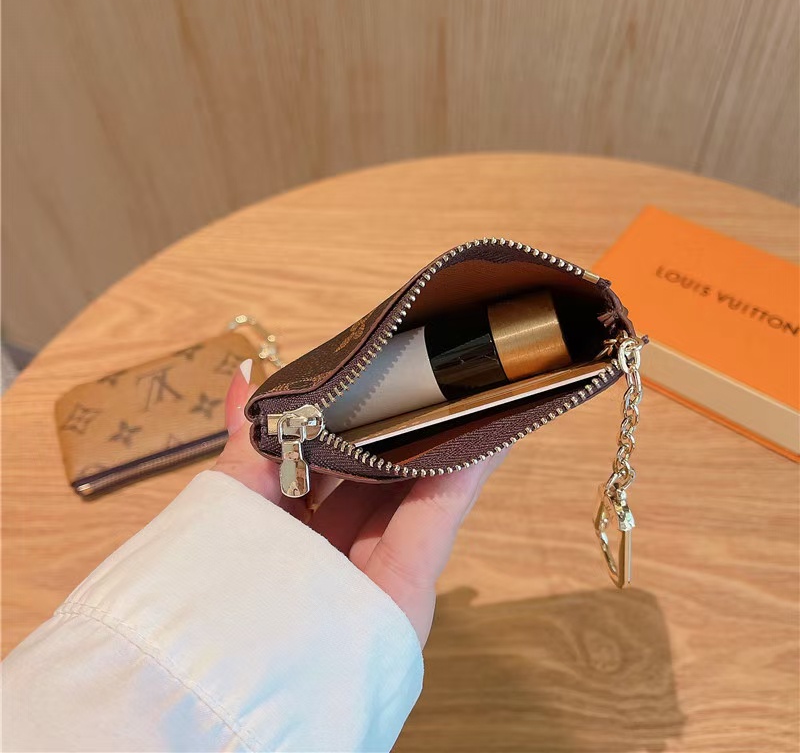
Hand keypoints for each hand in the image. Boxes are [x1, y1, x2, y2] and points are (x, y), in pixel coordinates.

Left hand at [212, 359, 508, 646]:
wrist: (236, 690)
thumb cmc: (220, 588)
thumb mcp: (231, 500)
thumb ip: (248, 443)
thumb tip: (243, 376)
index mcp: (287, 531)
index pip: (327, 466)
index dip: (347, 425)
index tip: (369, 381)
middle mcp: (332, 552)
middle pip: (375, 479)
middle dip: (396, 432)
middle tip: (421, 380)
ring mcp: (373, 571)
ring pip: (412, 495)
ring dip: (437, 447)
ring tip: (460, 396)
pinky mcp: (407, 588)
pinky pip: (436, 518)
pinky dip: (461, 474)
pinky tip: (484, 434)